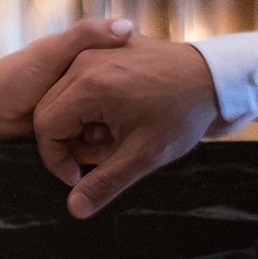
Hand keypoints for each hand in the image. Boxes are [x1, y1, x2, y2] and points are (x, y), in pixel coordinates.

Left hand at [0, 17, 134, 139]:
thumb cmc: (17, 74)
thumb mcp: (53, 51)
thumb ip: (86, 36)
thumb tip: (128, 26)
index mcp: (90, 61)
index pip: (127, 72)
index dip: (133, 86)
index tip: (136, 97)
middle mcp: (90, 88)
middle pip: (121, 105)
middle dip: (120, 119)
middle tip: (114, 127)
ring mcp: (81, 113)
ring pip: (109, 128)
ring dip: (108, 139)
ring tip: (101, 142)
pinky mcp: (73, 136)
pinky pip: (93, 145)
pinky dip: (95, 151)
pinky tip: (94, 156)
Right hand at [31, 33, 216, 216]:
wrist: (211, 78)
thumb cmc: (180, 114)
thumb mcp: (143, 156)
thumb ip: (104, 183)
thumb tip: (75, 209)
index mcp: (88, 85)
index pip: (46, 126)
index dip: (56, 158)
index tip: (79, 175)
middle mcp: (85, 61)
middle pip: (49, 108)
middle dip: (68, 140)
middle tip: (100, 155)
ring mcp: (95, 51)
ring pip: (64, 95)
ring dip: (79, 123)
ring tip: (113, 136)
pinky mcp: (105, 48)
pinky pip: (80, 80)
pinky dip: (89, 104)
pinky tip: (118, 116)